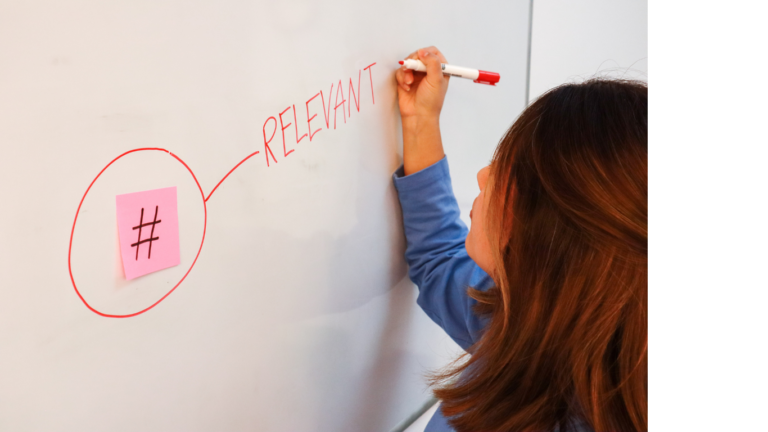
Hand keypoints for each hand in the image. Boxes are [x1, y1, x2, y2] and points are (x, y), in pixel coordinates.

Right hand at [395, 47, 448, 175]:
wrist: (418, 116)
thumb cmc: (431, 102)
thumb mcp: (436, 80)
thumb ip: (432, 63)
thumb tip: (423, 51)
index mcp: (439, 69)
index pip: (433, 52)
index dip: (426, 53)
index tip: (421, 58)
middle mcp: (428, 70)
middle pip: (418, 55)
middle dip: (414, 61)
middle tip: (413, 69)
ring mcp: (416, 74)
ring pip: (408, 62)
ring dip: (407, 71)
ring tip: (409, 82)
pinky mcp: (405, 79)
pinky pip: (400, 72)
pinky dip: (402, 78)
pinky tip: (406, 87)